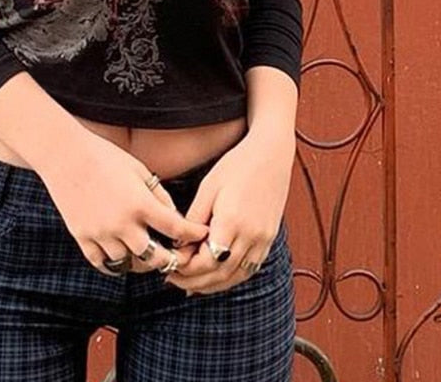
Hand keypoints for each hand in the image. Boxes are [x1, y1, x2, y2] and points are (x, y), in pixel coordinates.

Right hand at [37, 128, 209, 276]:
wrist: (65, 155)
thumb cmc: (104, 156)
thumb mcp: (138, 170)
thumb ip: (158, 195)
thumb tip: (174, 217)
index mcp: (140, 203)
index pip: (176, 228)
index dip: (193, 234)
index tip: (201, 235)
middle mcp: (122, 223)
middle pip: (155, 258)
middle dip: (170, 259)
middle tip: (176, 256)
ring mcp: (101, 233)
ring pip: (129, 264)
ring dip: (142, 262)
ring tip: (148, 255)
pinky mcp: (83, 237)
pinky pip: (102, 263)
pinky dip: (114, 263)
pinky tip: (122, 256)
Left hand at [163, 128, 294, 294]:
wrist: (270, 155)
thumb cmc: (236, 166)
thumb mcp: (208, 189)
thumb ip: (193, 220)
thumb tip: (179, 246)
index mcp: (232, 222)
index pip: (206, 262)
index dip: (186, 269)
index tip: (169, 265)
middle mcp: (251, 236)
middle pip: (220, 274)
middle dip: (194, 282)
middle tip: (173, 279)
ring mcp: (263, 240)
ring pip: (236, 277)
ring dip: (212, 285)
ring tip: (189, 284)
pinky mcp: (269, 239)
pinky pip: (249, 269)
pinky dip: (230, 278)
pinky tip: (215, 277)